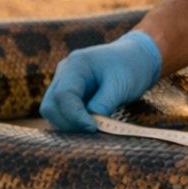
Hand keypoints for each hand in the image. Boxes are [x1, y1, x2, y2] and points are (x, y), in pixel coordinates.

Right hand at [39, 30, 162, 131]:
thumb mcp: (121, 85)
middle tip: (93, 131)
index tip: (94, 128)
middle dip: (68, 123)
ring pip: (53, 111)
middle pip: (50, 105)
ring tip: (94, 128)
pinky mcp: (69, 92)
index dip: (74, 116)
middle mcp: (64, 72)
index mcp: (76, 65)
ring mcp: (64, 82)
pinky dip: (73, 122)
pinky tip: (91, 124)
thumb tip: (90, 126)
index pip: (62, 96)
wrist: (137, 57)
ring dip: (69, 124)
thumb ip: (103, 104)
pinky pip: (62, 112)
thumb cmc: (131, 67)